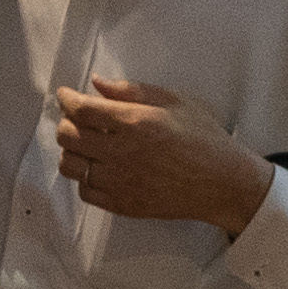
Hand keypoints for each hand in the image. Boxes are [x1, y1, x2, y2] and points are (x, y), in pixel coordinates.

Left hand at [56, 76, 271, 232]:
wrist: (222, 183)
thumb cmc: (203, 137)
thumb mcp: (175, 101)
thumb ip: (132, 90)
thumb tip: (97, 84)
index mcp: (135, 123)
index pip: (81, 110)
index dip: (66, 99)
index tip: (65, 95)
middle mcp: (121, 153)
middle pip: (67, 136)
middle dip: (65, 122)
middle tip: (77, 118)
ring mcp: (119, 182)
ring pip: (70, 165)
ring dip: (71, 151)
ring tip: (86, 144)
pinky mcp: (122, 204)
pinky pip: (84, 192)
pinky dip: (84, 178)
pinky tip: (98, 169)